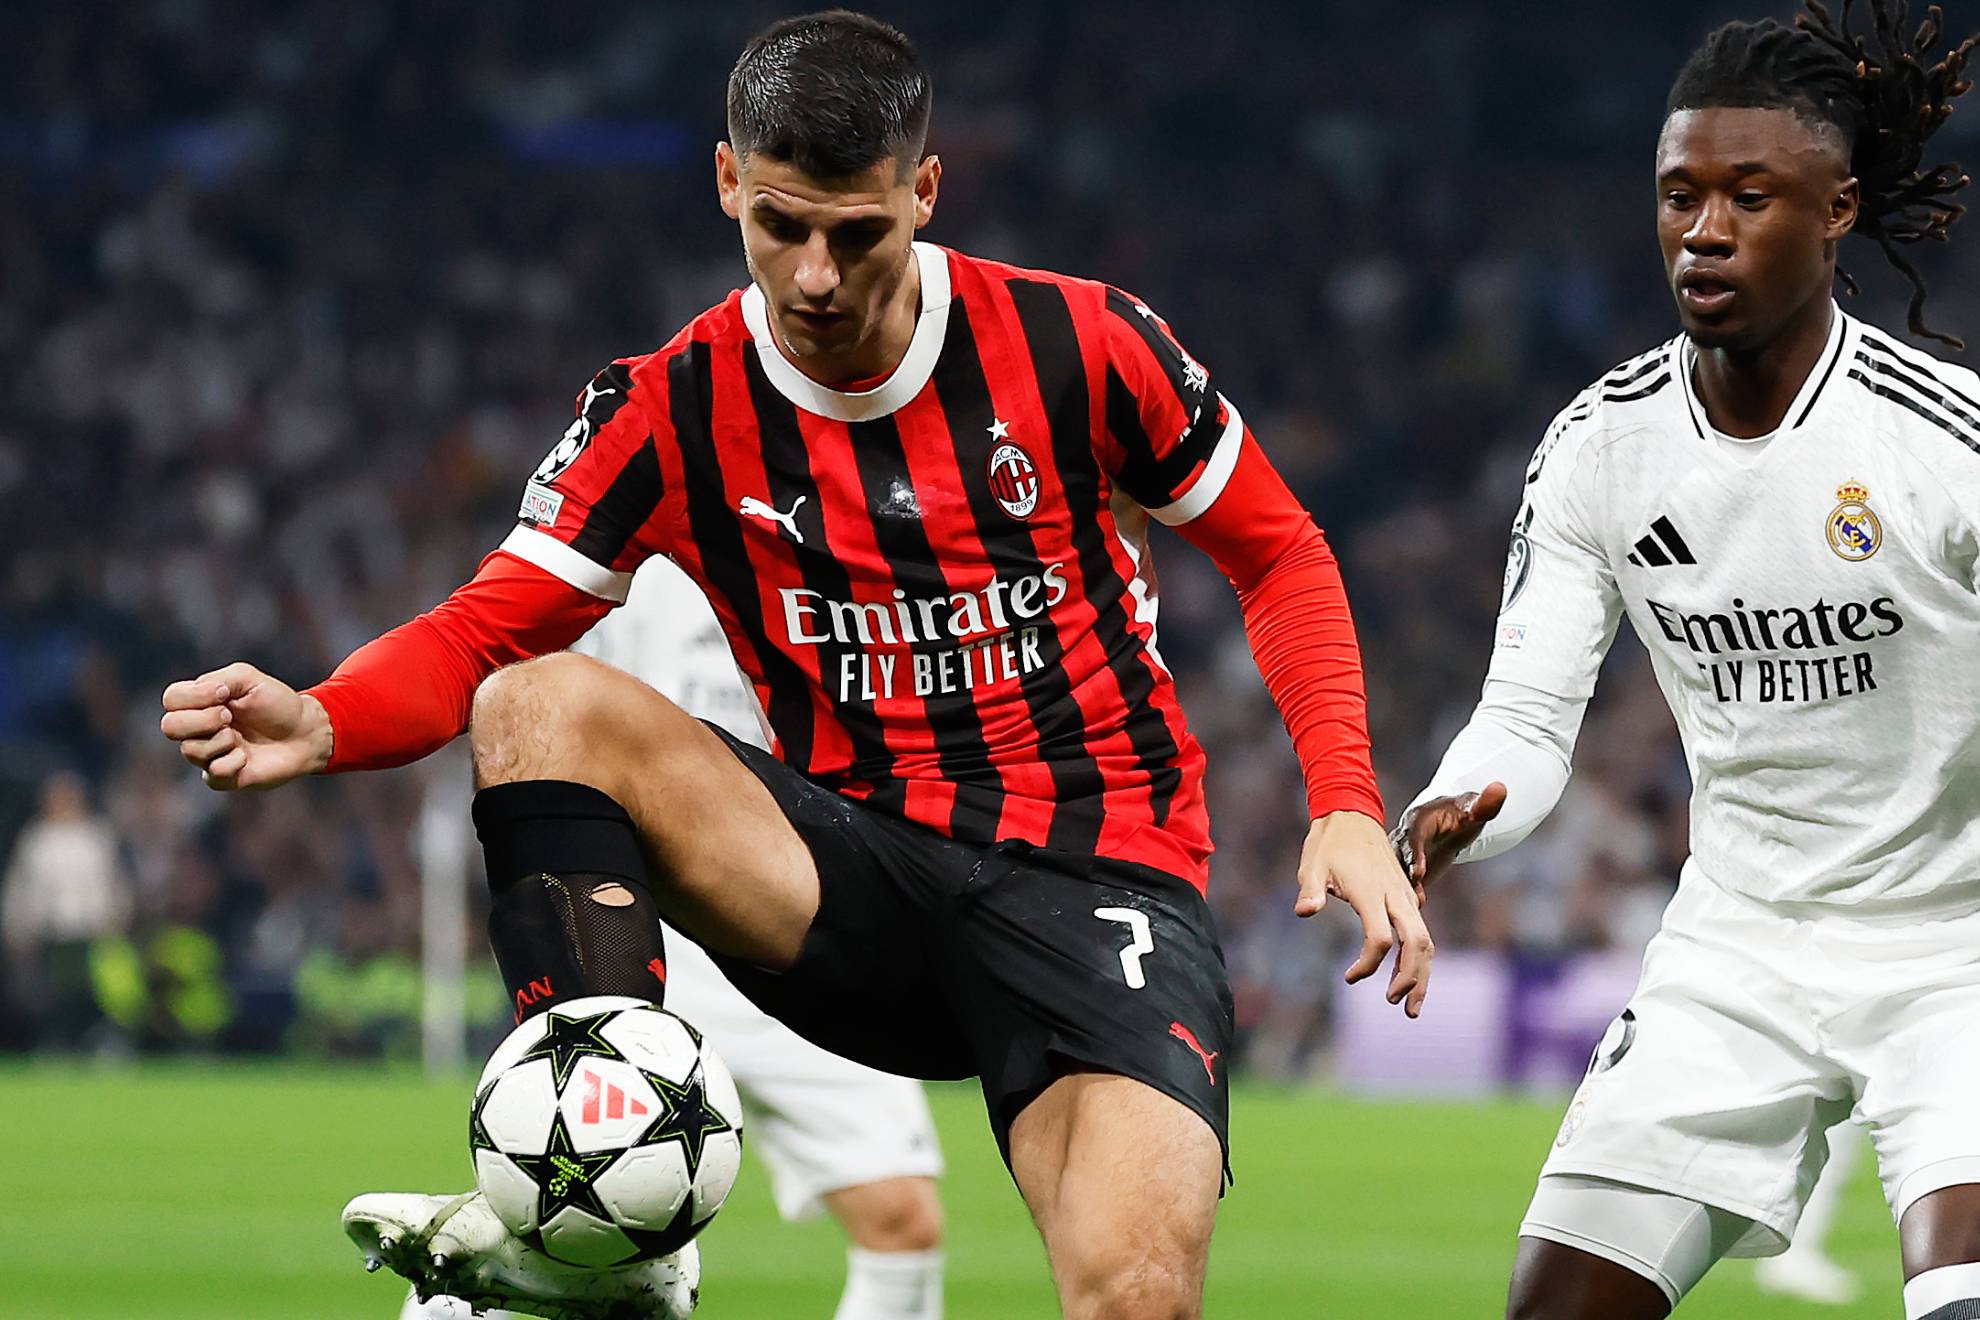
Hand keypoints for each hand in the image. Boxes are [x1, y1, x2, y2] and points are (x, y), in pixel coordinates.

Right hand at [160, 662, 333, 790]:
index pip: (171, 699)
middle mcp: (198, 729)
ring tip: (239, 737)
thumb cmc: (276, 704)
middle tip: (229, 716)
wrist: (305, 732)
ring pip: (190, 750)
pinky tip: (247, 757)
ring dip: (220, 740)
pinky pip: (212, 773)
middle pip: (170, 727)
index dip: (192, 697)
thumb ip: (219, 679)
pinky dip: (232, 762)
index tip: (224, 693)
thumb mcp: (249, 679)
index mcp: (200, 703)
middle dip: (201, 720)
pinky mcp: (223, 778)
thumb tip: (205, 694)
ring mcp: (209, 755)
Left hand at [1296, 810, 1435, 1016]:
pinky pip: (1422, 932)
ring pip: (1425, 940)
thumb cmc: (1328, 844)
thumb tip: (1304, 912)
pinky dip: (1421, 959)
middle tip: (1396, 1005)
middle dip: (1411, 978)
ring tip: (1411, 1007)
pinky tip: (1411, 978)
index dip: (1368, 964)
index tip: (1350, 977)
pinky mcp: (1408, 897)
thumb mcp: (1311, 865)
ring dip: (1422, 974)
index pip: (1381, 938)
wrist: (1352, 816)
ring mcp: (1406, 896)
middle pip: (1417, 943)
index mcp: (1371, 891)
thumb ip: (1310, 890)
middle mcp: (1395, 896)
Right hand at [1391, 782, 1506, 901]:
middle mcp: (1406, 838)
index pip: (1414, 837)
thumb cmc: (1462, 814)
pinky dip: (1410, 893)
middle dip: (1403, 873)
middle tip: (1413, 890)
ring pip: (1399, 870)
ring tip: (1417, 902)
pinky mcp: (1409, 869)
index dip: (1415, 854)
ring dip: (1404, 886)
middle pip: (1400, 856)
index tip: (1418, 871)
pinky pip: (1406, 881)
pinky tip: (1419, 906)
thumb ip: (1485, 803)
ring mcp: (1406, 855)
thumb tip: (1501, 787)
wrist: (1450, 822)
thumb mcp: (1474, 809)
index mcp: (1419, 821)